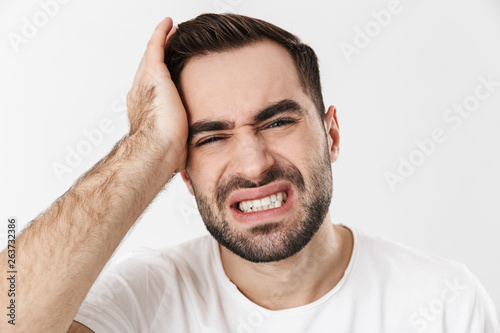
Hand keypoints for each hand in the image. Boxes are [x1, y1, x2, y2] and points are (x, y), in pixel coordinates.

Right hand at [126, 17, 187, 171]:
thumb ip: (176, 149)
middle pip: (149, 68)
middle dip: (158, 55)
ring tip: (171, 31)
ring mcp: (145, 82)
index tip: (166, 71)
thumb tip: (183, 167)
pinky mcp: (154, 75)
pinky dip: (162, 34)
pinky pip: (156, 46)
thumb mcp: (172, 149)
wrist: (157, 149)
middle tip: (168, 42)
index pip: (151, 89)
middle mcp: (141, 93)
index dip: (158, 77)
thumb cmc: (163, 155)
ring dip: (161, 42)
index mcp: (145, 111)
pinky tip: (170, 24)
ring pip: (152, 55)